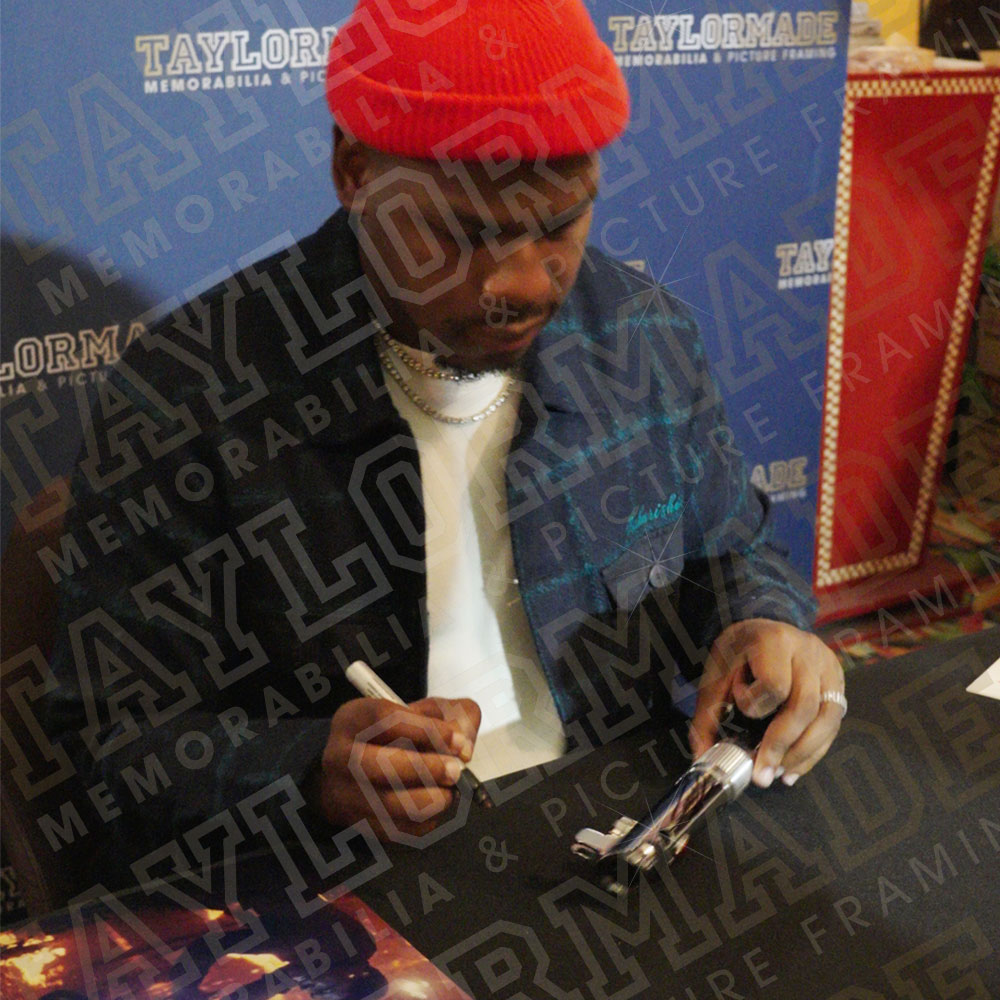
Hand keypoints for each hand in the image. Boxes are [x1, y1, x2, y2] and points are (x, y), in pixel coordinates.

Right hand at [308, 696, 480, 838]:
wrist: (351, 770)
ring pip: (392, 805)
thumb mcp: (413, 711)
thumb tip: (463, 744)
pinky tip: (434, 806)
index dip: (428, 730)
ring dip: (432, 799)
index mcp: (353, 719)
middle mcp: (341, 756)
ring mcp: (346, 794)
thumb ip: (446, 715)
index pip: (388, 720)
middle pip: (384, 765)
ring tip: (449, 791)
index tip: (457, 741)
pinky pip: (398, 830)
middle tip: (456, 770)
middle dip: (429, 769)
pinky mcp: (358, 824)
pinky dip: (425, 821)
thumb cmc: (391, 736)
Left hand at [689, 619, 843, 787]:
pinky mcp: (838, 683)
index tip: (740, 707)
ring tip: (779, 775)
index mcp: (775, 641)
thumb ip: (708, 713)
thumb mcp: (717, 673)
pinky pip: (834, 723)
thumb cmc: (739, 651)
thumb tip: (702, 755)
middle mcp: (808, 652)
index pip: (775, 684)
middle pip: (805, 707)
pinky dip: (815, 750)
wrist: (763, 628)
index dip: (756, 704)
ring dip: (803, 754)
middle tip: (762, 774)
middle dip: (782, 747)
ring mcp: (829, 667)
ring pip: (827, 719)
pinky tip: (794, 767)